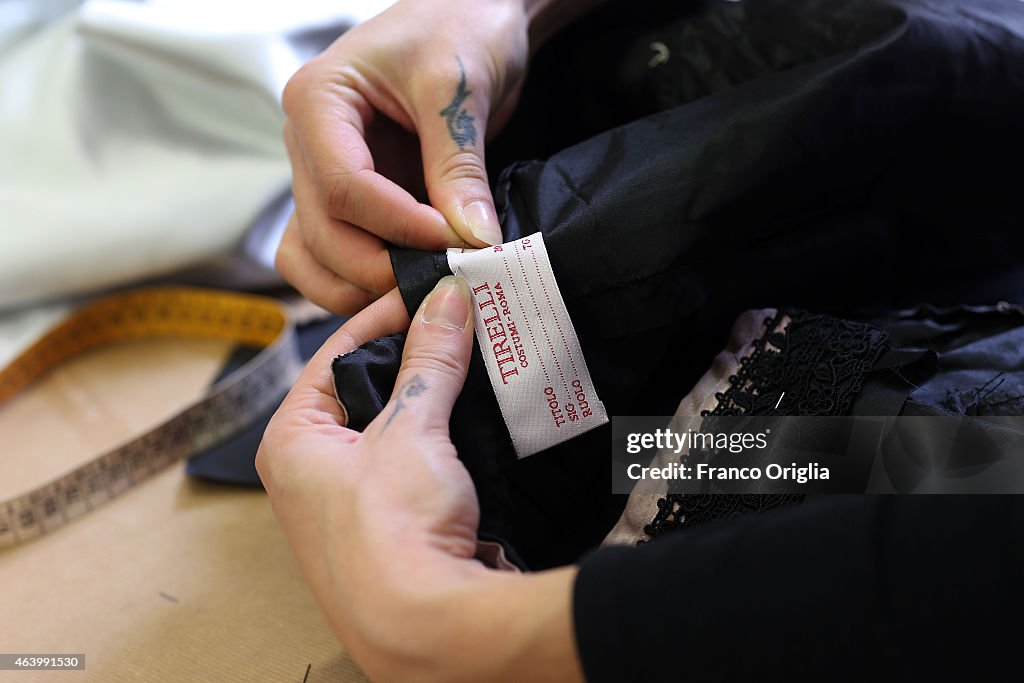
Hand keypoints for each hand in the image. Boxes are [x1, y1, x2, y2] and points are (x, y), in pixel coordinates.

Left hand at [257, 277, 581, 681]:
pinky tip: (484, 413)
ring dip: (439, 395)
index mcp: (292, 442)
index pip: (334, 353)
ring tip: (479, 356)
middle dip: (417, 357)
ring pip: (401, 424)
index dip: (383, 317)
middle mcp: (316, 471)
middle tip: (460, 320)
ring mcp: (359, 500)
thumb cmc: (390, 536)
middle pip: (369, 388)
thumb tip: (444, 301)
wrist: (431, 629)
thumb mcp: (409, 430)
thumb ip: (430, 360)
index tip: (427, 291)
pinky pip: (425, 459)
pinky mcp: (400, 522)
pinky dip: (452, 434)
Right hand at [276, 0, 531, 313]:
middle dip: (381, 267)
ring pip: (314, 255)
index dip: (398, 225)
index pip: (341, 187)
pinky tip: (411, 281)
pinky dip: (363, 281)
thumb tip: (473, 240)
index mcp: (316, 101)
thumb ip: (459, 166)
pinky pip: (330, 256)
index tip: (454, 242)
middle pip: (323, 231)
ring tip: (426, 286)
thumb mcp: (459, 89)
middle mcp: (306, 142)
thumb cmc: (460, 26)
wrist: (472, 15)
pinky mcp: (348, 199)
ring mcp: (321, 174)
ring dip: (363, 285)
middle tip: (444, 278)